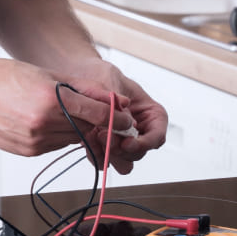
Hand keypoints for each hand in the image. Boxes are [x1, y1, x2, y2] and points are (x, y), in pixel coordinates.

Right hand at [0, 57, 127, 160]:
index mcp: (51, 99)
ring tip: (71, 115)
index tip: (127, 119)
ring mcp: (35, 141)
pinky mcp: (27, 151)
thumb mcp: (48, 74)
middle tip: (110, 119)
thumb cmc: (6, 75)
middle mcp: (44, 124)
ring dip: (80, 130)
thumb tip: (114, 100)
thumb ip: (83, 89)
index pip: (98, 114)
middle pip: (87, 129)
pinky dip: (60, 136)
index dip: (117, 118)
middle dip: (101, 125)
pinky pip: (55, 146)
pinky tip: (51, 122)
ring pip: (73, 139)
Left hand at [60, 58, 168, 174]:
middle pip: (139, 152)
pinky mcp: (106, 145)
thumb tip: (125, 121)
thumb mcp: (111, 81)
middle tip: (105, 138)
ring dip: (110, 155)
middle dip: (122, 150)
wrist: (79, 75)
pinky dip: (97, 154)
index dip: (144, 143)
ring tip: (95, 138)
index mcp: (151, 114)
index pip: (157, 136)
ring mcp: (123, 140)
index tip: (126, 143)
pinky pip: (105, 160)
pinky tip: (87, 140)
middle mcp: (140, 130)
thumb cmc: (101, 74)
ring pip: (124, 162)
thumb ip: (117, 102)